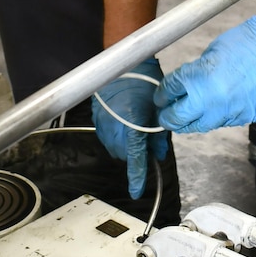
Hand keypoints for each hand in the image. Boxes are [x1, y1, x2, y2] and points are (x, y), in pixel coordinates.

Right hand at [92, 56, 168, 198]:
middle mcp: (115, 128)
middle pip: (126, 155)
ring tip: (135, 130)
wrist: (122, 65)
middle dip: (136, 154)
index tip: (137, 191)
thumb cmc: (143, 82)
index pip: (135, 159)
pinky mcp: (96, 121)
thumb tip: (159, 154)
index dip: (137, 177)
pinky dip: (116, 137)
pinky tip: (124, 124)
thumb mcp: (157, 110)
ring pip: (115, 148)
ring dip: (126, 146)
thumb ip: (159, 136)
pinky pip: (107, 137)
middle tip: (147, 141)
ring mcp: (103, 125)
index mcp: (133, 125)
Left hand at [154, 16, 255, 133]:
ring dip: (192, 120)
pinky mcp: (246, 117)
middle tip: (165, 115)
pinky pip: (224, 122)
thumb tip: (185, 85)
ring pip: (202, 125)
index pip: (170, 92)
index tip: (161, 97)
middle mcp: (212, 100)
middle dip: (169, 117)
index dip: (162, 94)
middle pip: (179, 118)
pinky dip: (216, 117)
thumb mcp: (211, 53)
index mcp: (199, 79)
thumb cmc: (249, 43)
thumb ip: (195, 73)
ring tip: (188, 115)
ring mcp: (230, 111)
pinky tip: (215, 109)